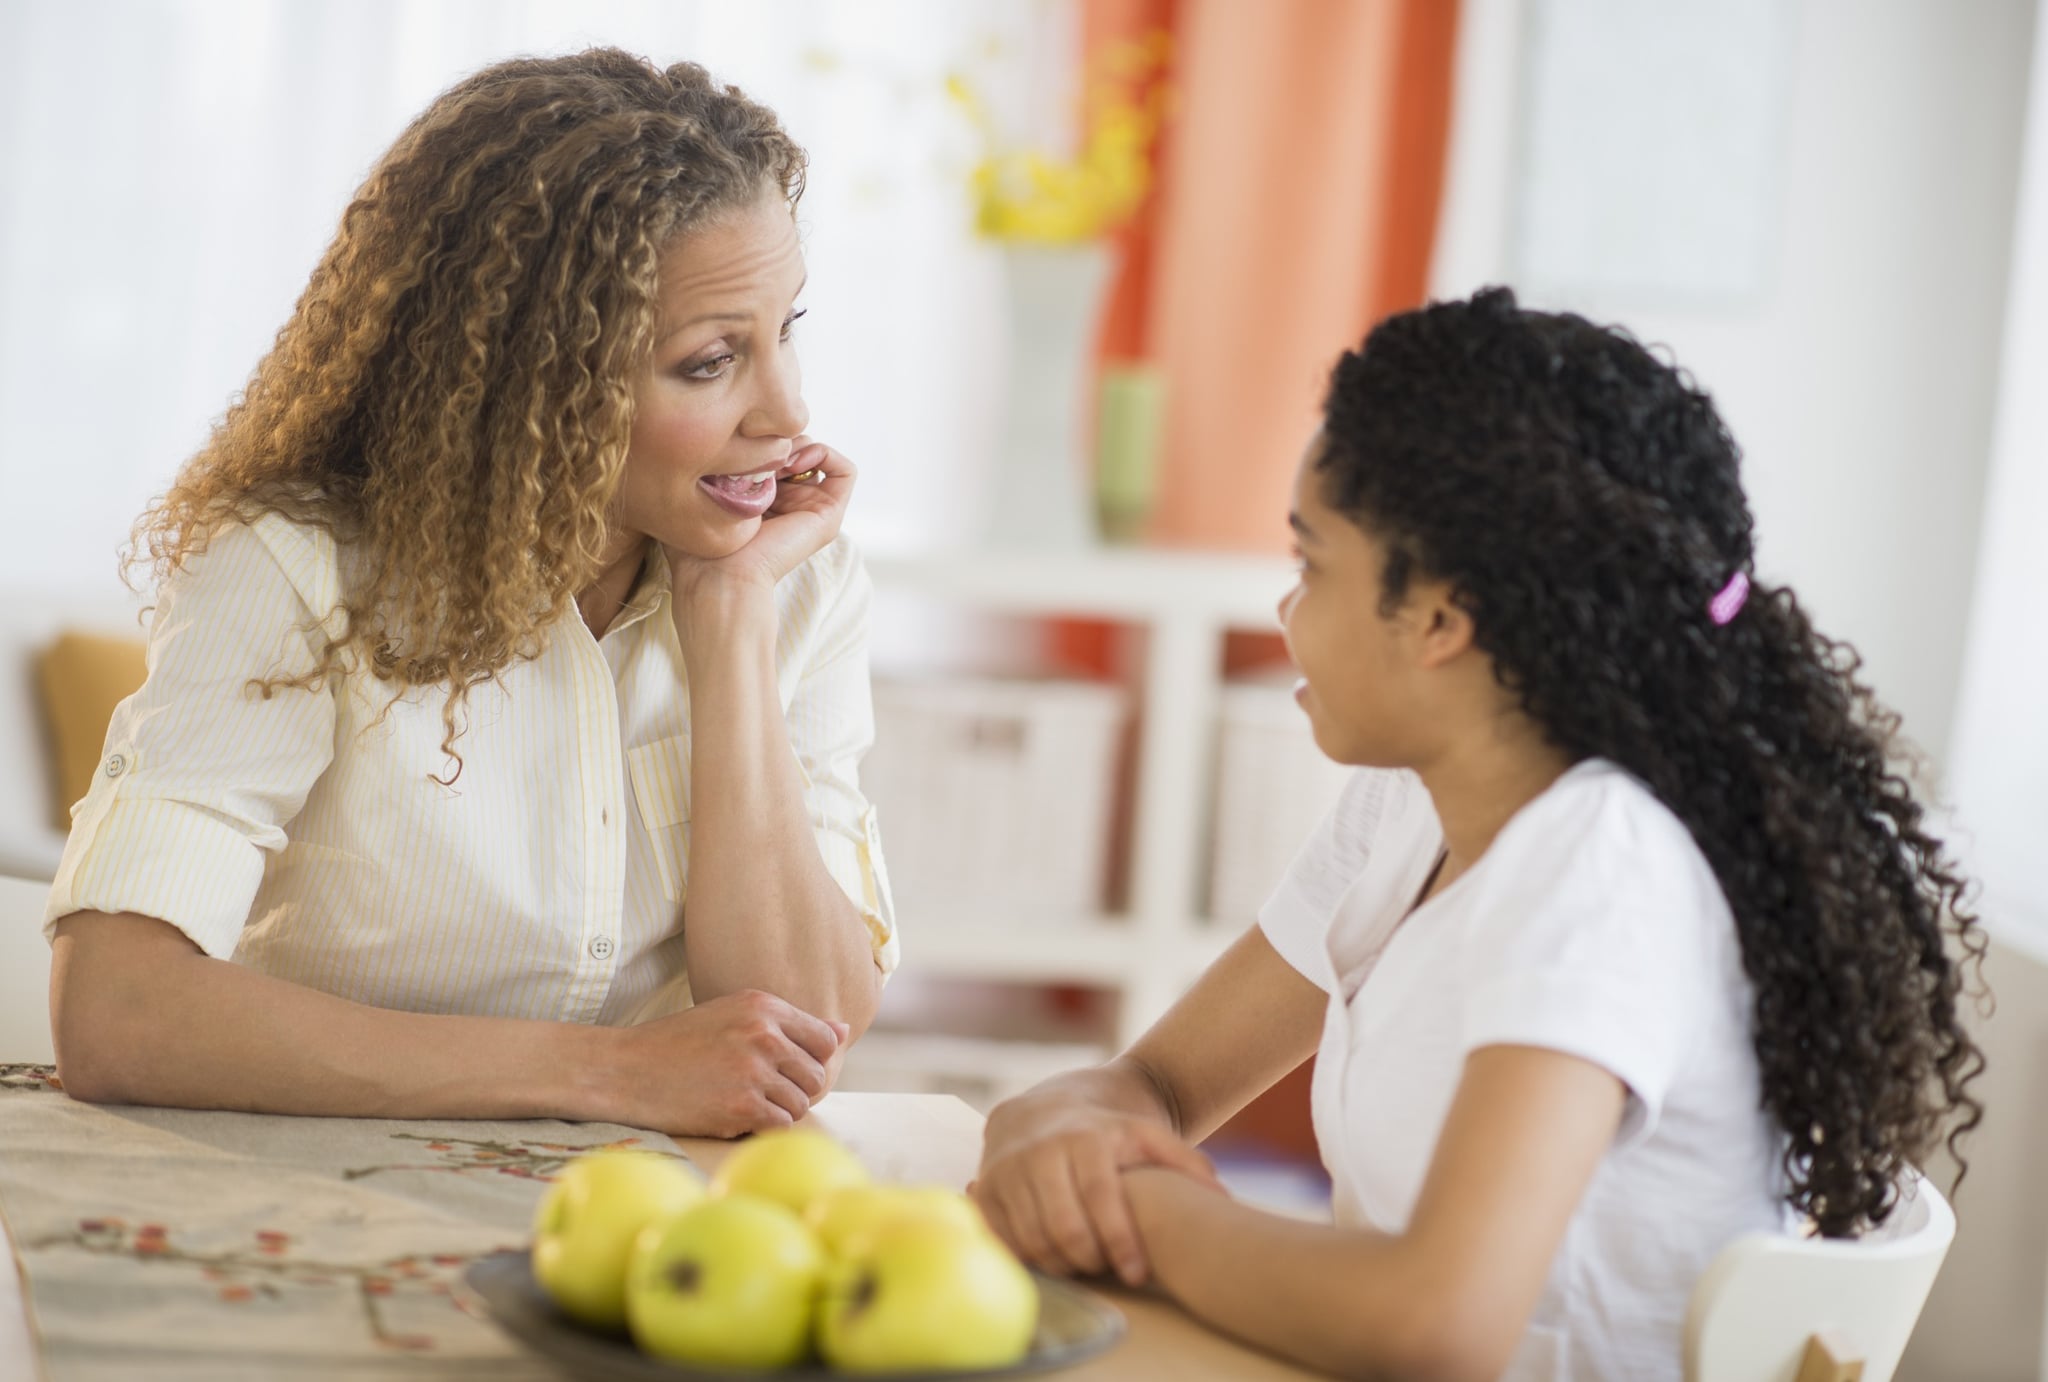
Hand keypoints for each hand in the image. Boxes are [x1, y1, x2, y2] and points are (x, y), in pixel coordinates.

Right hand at [612, 989, 849, 1138]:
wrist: (623, 1070)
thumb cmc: (677, 1044)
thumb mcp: (731, 1015)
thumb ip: (787, 1023)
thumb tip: (844, 1031)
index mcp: (764, 1006)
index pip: (825, 1038)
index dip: (810, 1060)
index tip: (785, 1070)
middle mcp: (764, 1034)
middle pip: (816, 1075)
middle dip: (795, 1089)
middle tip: (760, 1092)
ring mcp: (754, 1070)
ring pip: (801, 1103)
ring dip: (778, 1111)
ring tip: (744, 1103)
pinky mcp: (741, 1106)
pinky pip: (782, 1125)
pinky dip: (765, 1128)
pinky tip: (736, 1117)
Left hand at [667, 438, 854, 604]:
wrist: (720, 579)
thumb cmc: (699, 548)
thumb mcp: (698, 498)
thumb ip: (707, 472)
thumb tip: (714, 442)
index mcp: (762, 502)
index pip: (771, 451)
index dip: (758, 438)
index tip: (738, 445)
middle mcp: (789, 504)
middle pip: (796, 448)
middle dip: (779, 436)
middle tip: (759, 447)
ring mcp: (811, 510)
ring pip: (818, 454)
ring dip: (800, 443)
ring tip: (776, 455)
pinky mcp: (829, 516)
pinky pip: (846, 471)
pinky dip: (824, 453)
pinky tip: (794, 462)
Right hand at [972, 1087, 1223, 1284]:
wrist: (1040, 1109)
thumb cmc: (1103, 1132)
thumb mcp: (1144, 1134)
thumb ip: (1183, 1161)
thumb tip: (1221, 1196)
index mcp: (1084, 1138)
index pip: (1101, 1198)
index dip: (1120, 1240)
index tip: (1138, 1273)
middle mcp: (1040, 1152)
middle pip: (1064, 1226)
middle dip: (1090, 1259)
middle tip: (1108, 1270)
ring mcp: (1007, 1170)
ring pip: (1033, 1239)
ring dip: (1062, 1264)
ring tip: (1085, 1265)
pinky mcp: (985, 1189)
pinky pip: (1004, 1240)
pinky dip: (1029, 1258)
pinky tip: (1051, 1257)